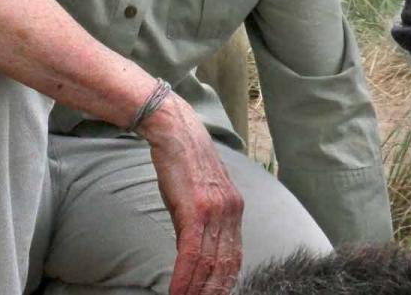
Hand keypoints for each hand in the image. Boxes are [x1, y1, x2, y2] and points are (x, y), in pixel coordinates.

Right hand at [139, 94, 244, 293]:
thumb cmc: (183, 163)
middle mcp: (231, 211)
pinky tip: (178, 291)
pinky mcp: (197, 208)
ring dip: (197, 290)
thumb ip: (202, 223)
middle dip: (214, 291)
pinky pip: (193, 252)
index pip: (234, 255)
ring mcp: (216, 210)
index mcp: (234, 209)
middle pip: (226, 264)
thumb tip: (194, 252)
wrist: (175, 131)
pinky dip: (185, 276)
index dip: (225, 282)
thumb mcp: (199, 196)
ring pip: (210, 263)